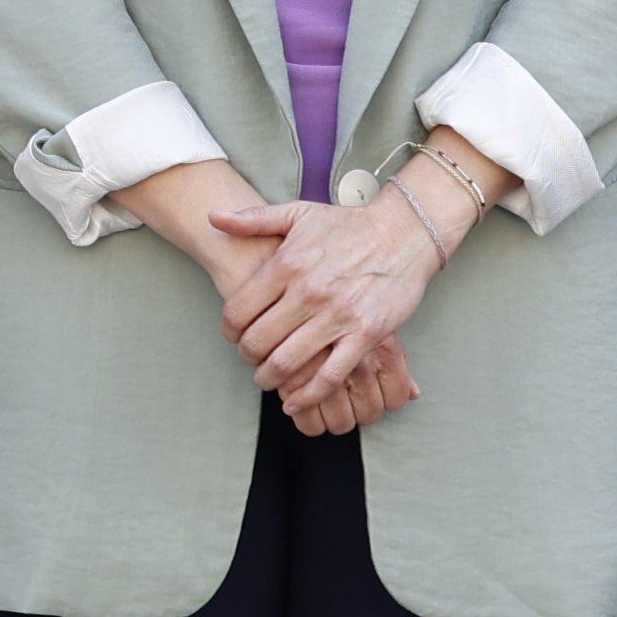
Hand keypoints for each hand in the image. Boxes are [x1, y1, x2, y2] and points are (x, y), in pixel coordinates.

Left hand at [208, 190, 445, 430]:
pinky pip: (331, 375)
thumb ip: (252, 219)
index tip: (232, 334)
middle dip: (247, 356)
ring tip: (267, 380)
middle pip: (258, 340)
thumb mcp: (297, 213)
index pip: (238, 310)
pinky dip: (309, 394)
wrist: (403, 233)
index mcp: (287, 264)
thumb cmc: (348, 225)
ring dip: (270, 378)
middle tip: (249, 359)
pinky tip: (296, 402)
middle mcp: (308, 292)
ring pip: (288, 362)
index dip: (228, 330)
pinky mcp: (367, 335)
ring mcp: (338, 316)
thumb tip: (212, 217)